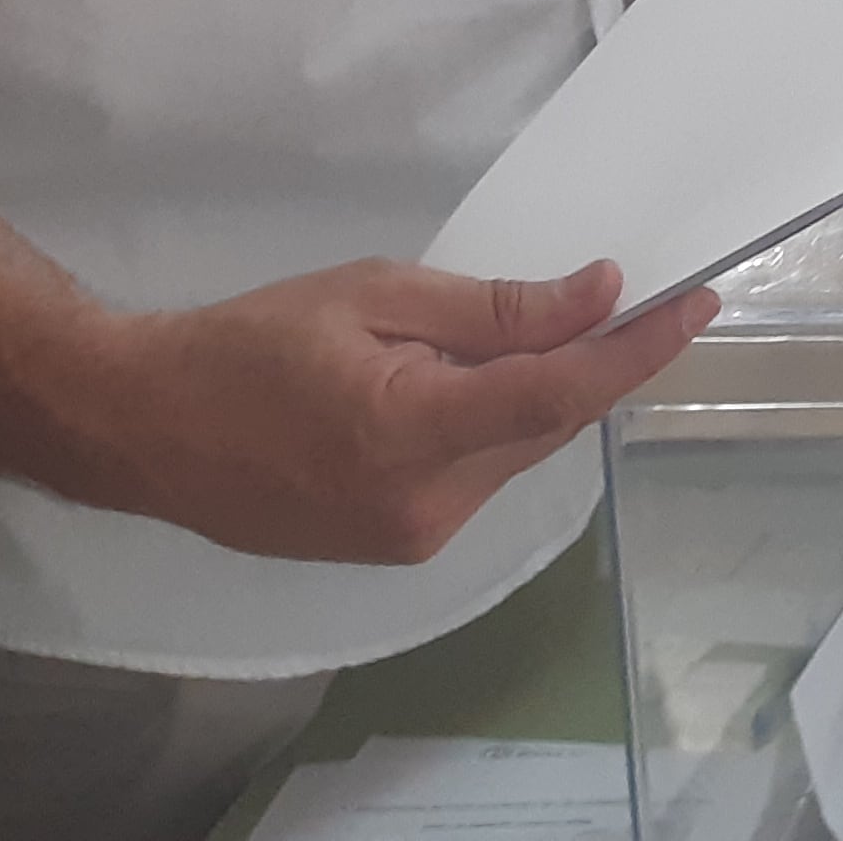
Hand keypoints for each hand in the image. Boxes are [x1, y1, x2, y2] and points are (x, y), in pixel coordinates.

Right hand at [86, 257, 710, 566]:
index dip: (638, 350)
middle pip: (548, 423)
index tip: (698, 303)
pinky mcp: (395, 547)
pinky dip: (496, 423)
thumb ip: (494, 309)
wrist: (144, 425)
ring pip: (517, 449)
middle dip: (598, 360)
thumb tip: (598, 297)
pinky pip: (477, 473)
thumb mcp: (375, 295)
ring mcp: (408, 538)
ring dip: (541, 391)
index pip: (561, 393)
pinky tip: (480, 381)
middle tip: (639, 297)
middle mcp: (422, 506)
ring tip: (542, 328)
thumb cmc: (250, 343)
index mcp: (411, 435)